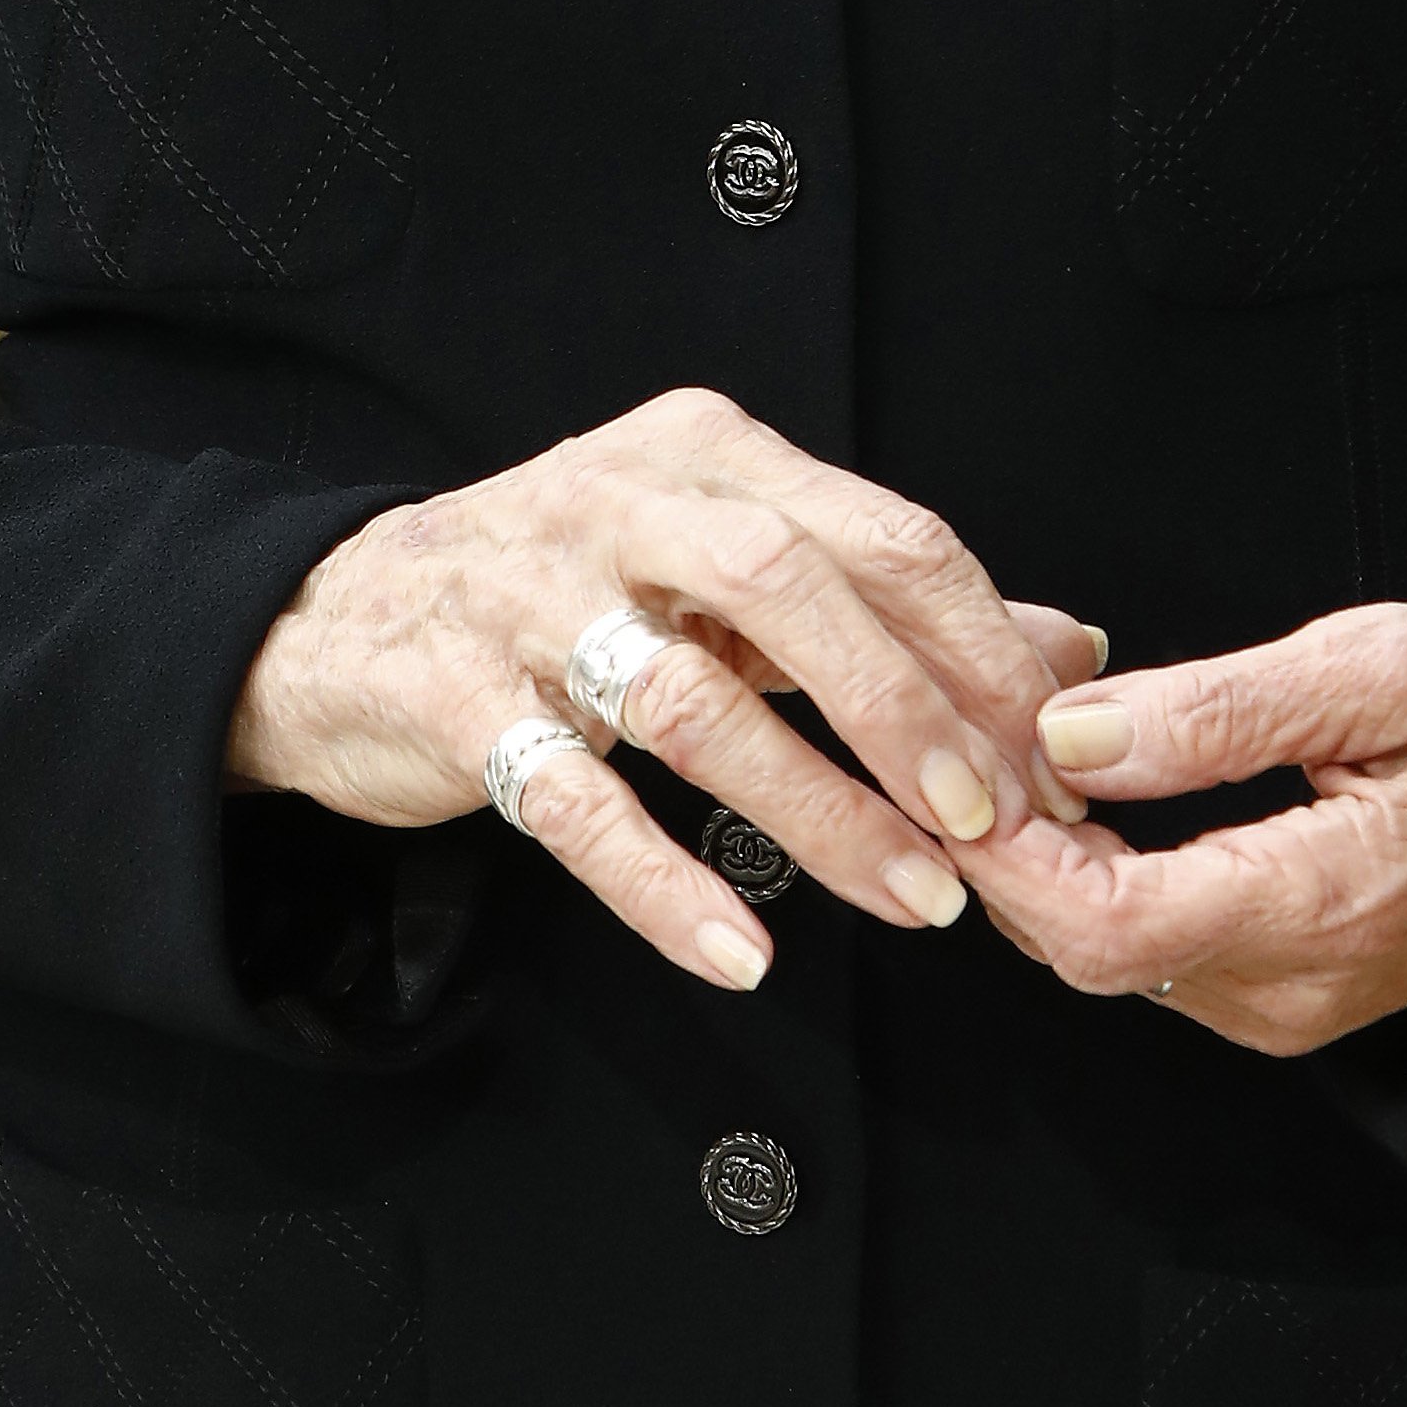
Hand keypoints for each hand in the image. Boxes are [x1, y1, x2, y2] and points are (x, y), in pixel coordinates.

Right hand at [227, 383, 1100, 994]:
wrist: (337, 621)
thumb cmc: (568, 588)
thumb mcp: (726, 563)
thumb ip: (887, 602)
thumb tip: (1069, 647)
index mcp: (707, 453)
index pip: (877, 530)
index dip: (979, 643)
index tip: (1053, 750)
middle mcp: (619, 503)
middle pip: (788, 587)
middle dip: (905, 708)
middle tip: (988, 817)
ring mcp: (529, 599)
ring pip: (692, 704)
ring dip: (816, 812)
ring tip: (911, 899)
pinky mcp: (456, 702)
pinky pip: (575, 803)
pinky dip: (664, 884)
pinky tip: (740, 953)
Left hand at [965, 600, 1406, 1057]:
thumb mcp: (1384, 664)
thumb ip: (1223, 707)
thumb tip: (1075, 737)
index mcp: (1329, 903)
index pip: (1107, 928)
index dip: (1011, 852)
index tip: (969, 755)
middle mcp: (1301, 987)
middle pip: (1088, 952)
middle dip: (1011, 843)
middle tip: (986, 719)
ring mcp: (1296, 1006)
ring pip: (1112, 957)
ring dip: (1048, 860)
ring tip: (1031, 738)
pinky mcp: (1292, 994)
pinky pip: (1156, 953)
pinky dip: (1099, 878)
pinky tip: (1092, 793)